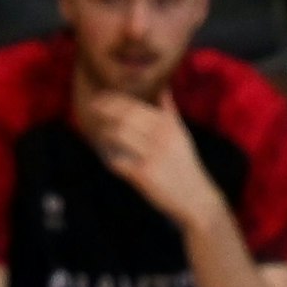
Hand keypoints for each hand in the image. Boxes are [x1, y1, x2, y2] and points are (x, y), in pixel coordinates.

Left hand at [78, 90, 226, 231]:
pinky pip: (118, 162)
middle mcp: (162, 138)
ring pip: (119, 135)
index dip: (114, 100)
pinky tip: (106, 158)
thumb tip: (163, 89)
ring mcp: (152, 156)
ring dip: (104, 133)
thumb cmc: (185, 165)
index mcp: (169, 127)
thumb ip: (170, 113)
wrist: (196, 198)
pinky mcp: (144, 175)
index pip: (136, 107)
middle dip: (105, 111)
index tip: (100, 97)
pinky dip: (110, 159)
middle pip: (125, 118)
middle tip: (91, 108)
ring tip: (97, 133)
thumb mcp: (182, 136)